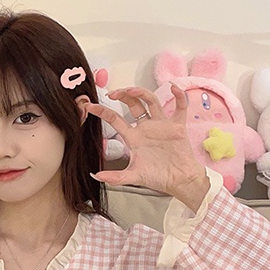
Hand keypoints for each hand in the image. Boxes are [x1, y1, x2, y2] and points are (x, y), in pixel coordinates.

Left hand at [84, 84, 209, 210]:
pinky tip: (174, 88)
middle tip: (113, 93)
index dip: (102, 112)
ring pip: (151, 101)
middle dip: (123, 95)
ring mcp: (161, 125)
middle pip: (133, 104)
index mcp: (134, 137)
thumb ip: (115, 177)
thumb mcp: (133, 177)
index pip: (115, 120)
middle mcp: (146, 128)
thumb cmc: (157, 178)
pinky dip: (179, 97)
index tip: (90, 107)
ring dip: (142, 93)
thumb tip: (96, 176)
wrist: (178, 181)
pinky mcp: (177, 126)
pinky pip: (180, 107)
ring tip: (133, 91)